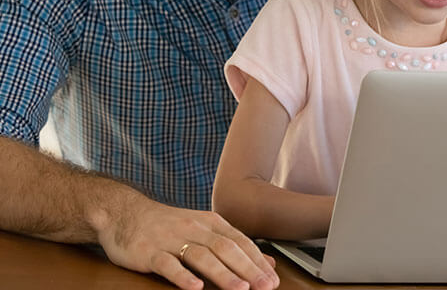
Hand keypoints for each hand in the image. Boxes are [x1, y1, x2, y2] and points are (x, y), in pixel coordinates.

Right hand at [94, 193, 278, 289]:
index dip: (257, 261)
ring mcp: (171, 239)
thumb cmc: (167, 225)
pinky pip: (167, 264)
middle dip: (248, 269)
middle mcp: (194, 228)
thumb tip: (267, 263)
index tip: (273, 279)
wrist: (124, 212)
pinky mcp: (149, 252)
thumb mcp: (203, 229)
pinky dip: (182, 276)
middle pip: (226, 248)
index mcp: (210, 222)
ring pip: (201, 256)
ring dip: (222, 274)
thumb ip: (234, 245)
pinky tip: (194, 288)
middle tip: (265, 286)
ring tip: (240, 289)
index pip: (239, 242)